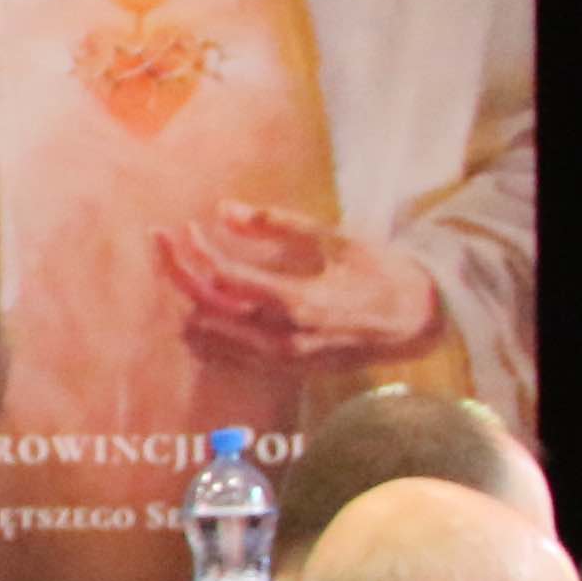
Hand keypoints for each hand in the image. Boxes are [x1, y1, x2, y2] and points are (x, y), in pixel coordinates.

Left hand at [153, 205, 445, 368]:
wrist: (418, 321)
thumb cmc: (379, 273)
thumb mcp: (334, 239)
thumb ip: (277, 224)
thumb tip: (223, 208)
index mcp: (297, 302)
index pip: (223, 282)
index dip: (193, 253)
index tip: (179, 228)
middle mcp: (282, 339)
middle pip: (204, 311)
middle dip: (177, 274)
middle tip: (163, 244)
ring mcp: (281, 361)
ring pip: (206, 341)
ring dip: (187, 303)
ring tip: (182, 268)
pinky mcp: (284, 372)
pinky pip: (226, 358)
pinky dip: (206, 331)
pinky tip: (204, 303)